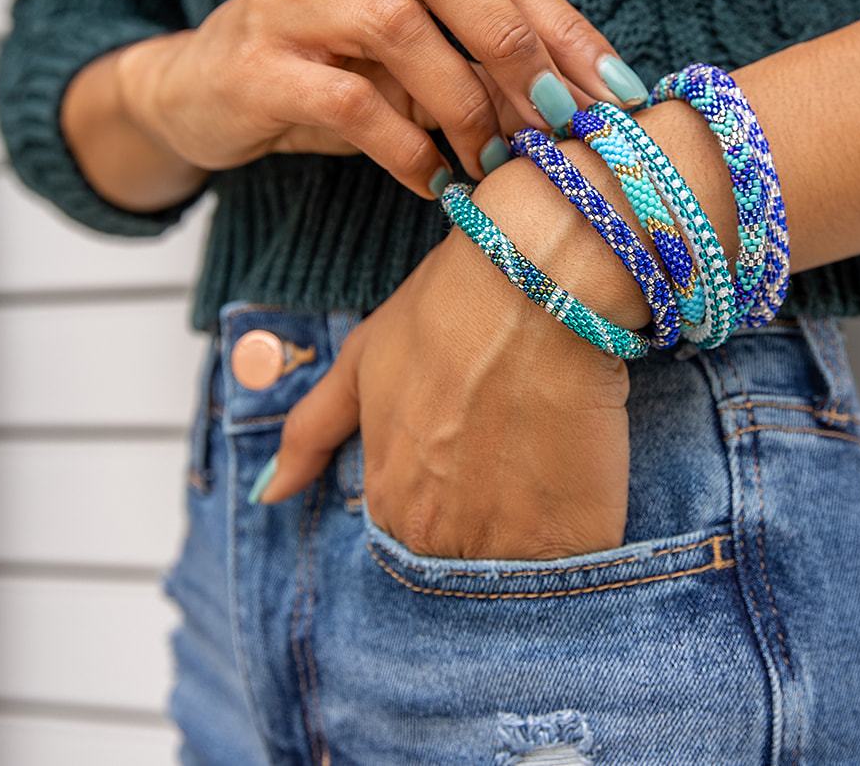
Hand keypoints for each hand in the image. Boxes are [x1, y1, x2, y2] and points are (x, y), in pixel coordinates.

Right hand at [113, 0, 648, 199]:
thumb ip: (477, 58)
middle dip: (514, 44)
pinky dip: (407, 148)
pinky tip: (435, 183)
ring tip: (493, 162)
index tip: (617, 92)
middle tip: (559, 120)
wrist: (196, 94)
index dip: (563, 26)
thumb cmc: (327, 73)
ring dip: (463, 103)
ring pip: (397, 26)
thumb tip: (587, 104)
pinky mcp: (253, 64)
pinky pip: (349, 101)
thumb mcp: (409, 56)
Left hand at [254, 223, 632, 559]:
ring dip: (539, 541)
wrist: (533, 288)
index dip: (452, 501)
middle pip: (470, 562)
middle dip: (495, 528)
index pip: (414, 539)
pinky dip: (586, 538)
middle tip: (522, 464)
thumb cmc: (444, 312)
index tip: (478, 462)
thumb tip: (268, 494)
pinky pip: (580, 564)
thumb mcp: (360, 361)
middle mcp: (438, 538)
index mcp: (388, 502)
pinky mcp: (575, 539)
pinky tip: (591, 485)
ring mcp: (507, 544)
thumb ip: (311, 433)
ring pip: (524, 572)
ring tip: (556, 473)